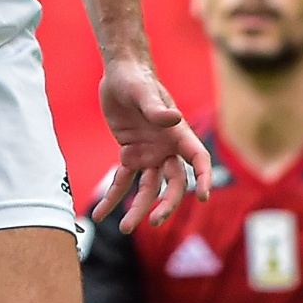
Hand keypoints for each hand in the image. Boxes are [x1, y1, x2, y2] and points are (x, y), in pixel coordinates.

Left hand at [93, 56, 211, 234]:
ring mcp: (149, 154)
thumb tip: (173, 119)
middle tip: (155, 221)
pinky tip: (100, 213)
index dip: (203, 177)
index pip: (197, 158)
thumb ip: (155, 108)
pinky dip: (112, 197)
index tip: (203, 196)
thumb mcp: (142, 91)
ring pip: (148, 188)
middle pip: (173, 183)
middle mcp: (166, 148)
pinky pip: (122, 180)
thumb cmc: (136, 78)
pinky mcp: (129, 154)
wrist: (119, 73)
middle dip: (167, 203)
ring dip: (137, 208)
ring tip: (124, 228)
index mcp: (178, 133)